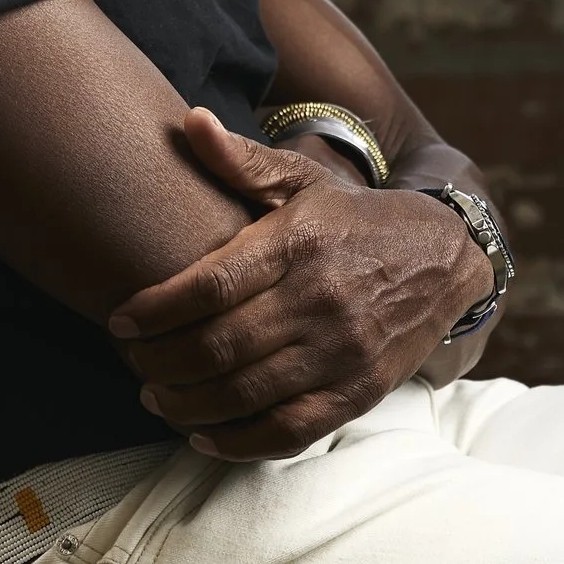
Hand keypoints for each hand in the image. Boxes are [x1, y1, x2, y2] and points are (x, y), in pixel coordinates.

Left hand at [106, 107, 487, 460]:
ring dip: (186, 404)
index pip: (210, 286)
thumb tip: (188, 121)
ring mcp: (341, 350)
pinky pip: (288, 431)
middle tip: (131, 362)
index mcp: (298, 243)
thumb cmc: (354, 219)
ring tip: (155, 394)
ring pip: (245, 393)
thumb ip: (242, 161)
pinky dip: (238, 441)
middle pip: (219, 346)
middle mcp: (320, 299)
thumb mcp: (304, 181)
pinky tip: (203, 434)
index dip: (155, 309)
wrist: (444, 259)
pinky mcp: (358, 392)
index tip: (120, 320)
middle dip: (160, 362)